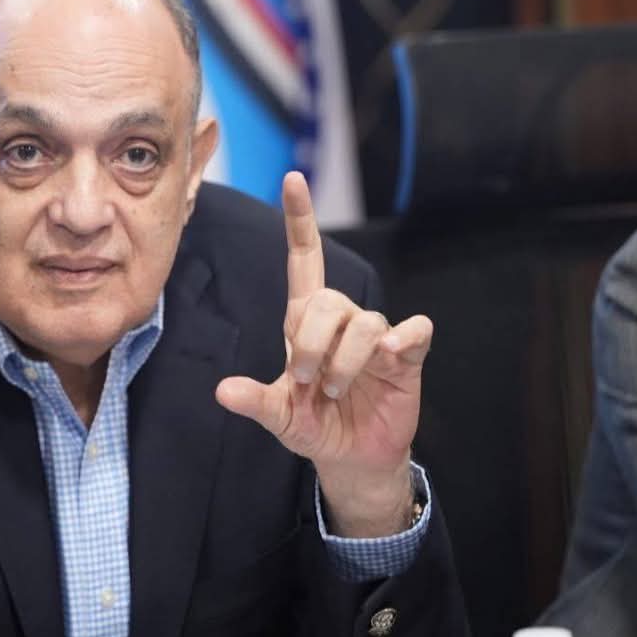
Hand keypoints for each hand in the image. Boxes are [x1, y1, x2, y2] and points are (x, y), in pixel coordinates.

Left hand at [215, 171, 432, 536]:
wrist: (354, 459)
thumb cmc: (315, 426)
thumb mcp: (280, 416)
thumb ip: (256, 402)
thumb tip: (222, 392)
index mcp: (306, 321)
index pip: (304, 258)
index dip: (300, 219)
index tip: (293, 178)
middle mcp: (342, 320)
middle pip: (327, 300)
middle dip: (310, 343)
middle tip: (307, 381)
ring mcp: (377, 336)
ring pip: (363, 322)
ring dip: (344, 361)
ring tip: (334, 392)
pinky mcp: (407, 355)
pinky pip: (414, 331)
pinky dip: (404, 339)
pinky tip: (391, 356)